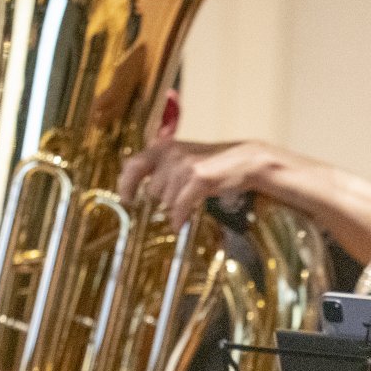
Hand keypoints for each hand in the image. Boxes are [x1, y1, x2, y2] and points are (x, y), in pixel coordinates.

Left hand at [118, 138, 285, 227]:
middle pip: (153, 190)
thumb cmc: (213, 162)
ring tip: (192, 199)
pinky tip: (180, 223)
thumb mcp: (183, 158)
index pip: (134, 165)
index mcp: (164, 147)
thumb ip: (161, 168)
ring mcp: (184, 165)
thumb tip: (140, 187)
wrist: (244, 160)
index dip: (126, 185)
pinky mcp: (198, 177)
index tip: (127, 200)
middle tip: (179, 198)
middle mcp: (171, 153)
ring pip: (167, 200)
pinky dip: (179, 218)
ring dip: (176, 206)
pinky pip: (180, 206)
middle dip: (164, 199)